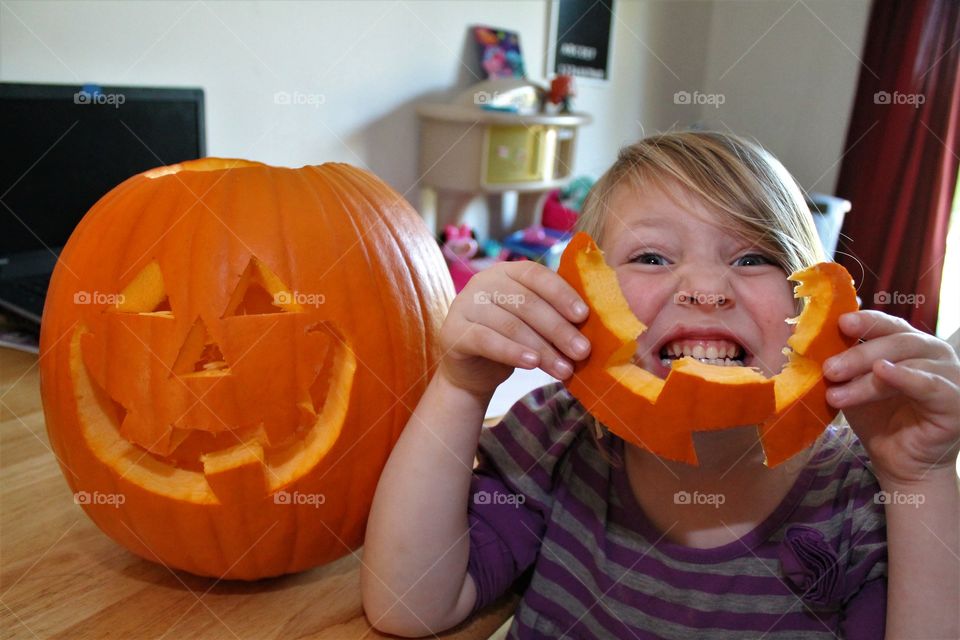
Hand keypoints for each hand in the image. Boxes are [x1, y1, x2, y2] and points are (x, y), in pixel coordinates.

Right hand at [437, 261, 589, 397]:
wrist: (473, 370)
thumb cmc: (511, 340)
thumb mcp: (534, 321)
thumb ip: (555, 313)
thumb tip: (596, 320)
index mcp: (507, 271)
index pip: (536, 275)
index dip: (562, 293)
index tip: (584, 316)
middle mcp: (483, 282)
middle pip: (526, 303)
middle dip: (558, 329)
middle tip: (583, 351)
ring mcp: (465, 304)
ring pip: (510, 325)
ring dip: (542, 348)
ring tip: (564, 369)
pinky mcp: (453, 331)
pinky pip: (486, 340)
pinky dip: (512, 352)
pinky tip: (532, 364)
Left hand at [823, 310, 959, 484]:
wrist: (899, 463)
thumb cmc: (878, 420)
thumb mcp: (854, 386)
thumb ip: (845, 364)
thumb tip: (817, 343)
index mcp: (911, 344)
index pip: (889, 324)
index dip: (866, 321)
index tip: (839, 322)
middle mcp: (935, 354)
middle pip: (898, 341)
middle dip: (859, 354)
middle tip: (829, 369)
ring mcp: (951, 375)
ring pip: (907, 364)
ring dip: (868, 378)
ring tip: (836, 393)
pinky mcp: (955, 401)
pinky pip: (929, 385)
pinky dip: (905, 376)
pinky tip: (883, 372)